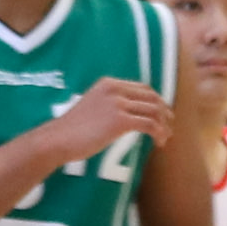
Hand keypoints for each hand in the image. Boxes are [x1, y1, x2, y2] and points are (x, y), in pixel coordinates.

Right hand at [34, 75, 177, 168]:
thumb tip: (129, 116)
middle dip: (165, 112)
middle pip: (152, 97)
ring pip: (154, 111)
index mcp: (109, 83)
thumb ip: (110, 104)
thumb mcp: (92, 106)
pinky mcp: (120, 121)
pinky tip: (158, 143)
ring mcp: (117, 104)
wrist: (57, 139)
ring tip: (164, 138)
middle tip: (169, 127)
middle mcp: (115, 89)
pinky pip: (150, 124)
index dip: (156, 101)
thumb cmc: (73, 130)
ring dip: (164, 125)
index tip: (162, 115)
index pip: (143, 88)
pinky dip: (159, 133)